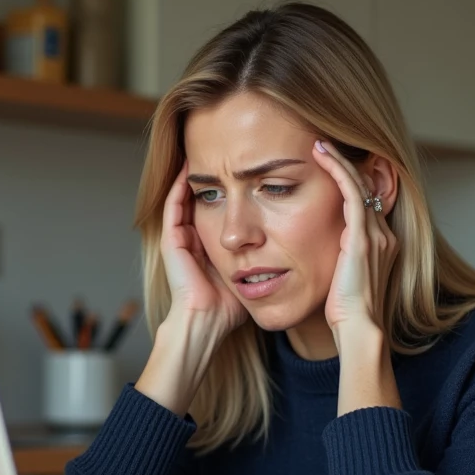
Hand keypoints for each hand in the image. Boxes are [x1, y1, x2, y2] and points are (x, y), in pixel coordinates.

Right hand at [134, 163, 248, 414]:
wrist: (207, 323)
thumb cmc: (230, 309)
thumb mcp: (254, 275)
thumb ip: (268, 259)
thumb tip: (302, 247)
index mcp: (212, 246)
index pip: (221, 209)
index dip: (232, 189)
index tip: (249, 169)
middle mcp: (195, 239)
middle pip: (205, 199)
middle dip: (215, 176)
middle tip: (227, 152)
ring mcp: (181, 238)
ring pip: (187, 198)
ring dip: (197, 175)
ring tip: (207, 151)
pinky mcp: (172, 240)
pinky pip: (174, 205)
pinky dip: (180, 186)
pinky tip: (191, 167)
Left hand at [312, 141, 398, 344]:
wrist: (358, 329)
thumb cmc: (346, 315)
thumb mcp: (344, 283)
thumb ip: (341, 263)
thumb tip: (326, 256)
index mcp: (381, 246)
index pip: (367, 203)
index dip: (350, 181)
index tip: (330, 165)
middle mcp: (383, 236)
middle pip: (368, 188)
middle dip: (347, 165)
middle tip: (324, 144)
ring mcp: (375, 235)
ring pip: (360, 185)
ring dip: (340, 161)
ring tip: (321, 144)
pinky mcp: (362, 237)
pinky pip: (352, 192)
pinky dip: (337, 170)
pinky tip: (322, 155)